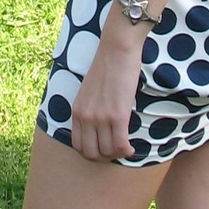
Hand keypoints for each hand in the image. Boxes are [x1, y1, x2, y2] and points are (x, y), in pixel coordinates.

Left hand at [70, 15, 145, 160]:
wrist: (116, 50)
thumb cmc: (107, 67)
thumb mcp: (89, 91)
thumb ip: (89, 109)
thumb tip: (99, 128)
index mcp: (76, 111)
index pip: (78, 146)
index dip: (92, 154)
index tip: (104, 150)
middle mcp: (85, 117)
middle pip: (91, 154)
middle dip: (105, 158)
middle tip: (116, 152)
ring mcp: (100, 118)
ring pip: (107, 151)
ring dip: (118, 154)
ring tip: (126, 148)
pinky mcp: (117, 116)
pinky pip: (120, 144)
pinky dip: (127, 150)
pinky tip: (132, 148)